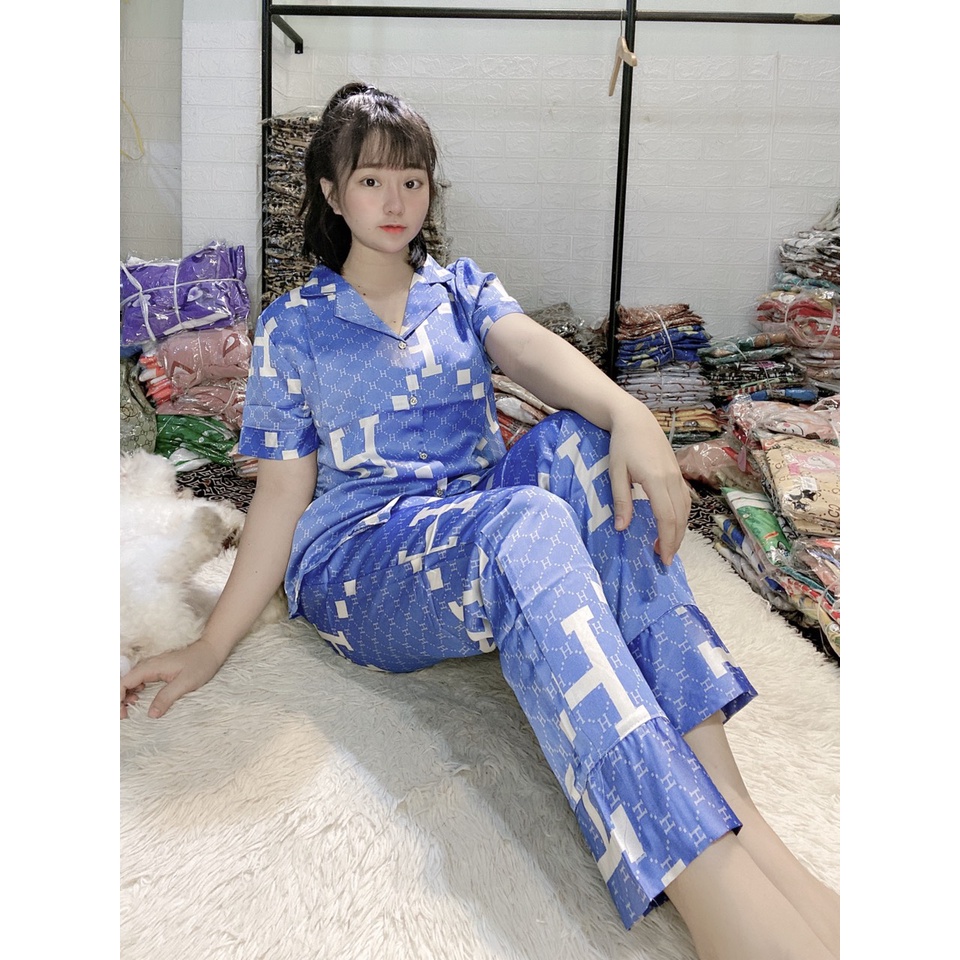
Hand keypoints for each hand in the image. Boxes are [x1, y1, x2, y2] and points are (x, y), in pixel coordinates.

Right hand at [119, 638, 225, 718]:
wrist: (211, 651)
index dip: (118, 699)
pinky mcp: (157, 672)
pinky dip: (134, 693)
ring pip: (130, 682)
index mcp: (150, 667)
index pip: (124, 682)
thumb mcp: (185, 683)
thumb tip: (151, 714)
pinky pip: (138, 682)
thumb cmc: (200, 664)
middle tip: (124, 716)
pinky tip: (138, 700)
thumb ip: (167, 697)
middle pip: (123, 682)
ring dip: (125, 696)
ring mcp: (151, 668)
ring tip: (131, 709)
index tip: (122, 714)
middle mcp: (147, 666)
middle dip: (118, 699)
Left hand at [607, 402, 690, 564]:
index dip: (667, 540)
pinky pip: (684, 500)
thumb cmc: (622, 445)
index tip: (663, 558)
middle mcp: (671, 479)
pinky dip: (681, 516)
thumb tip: (621, 528)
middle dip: (674, 541)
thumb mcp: (615, 472)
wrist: (635, 419)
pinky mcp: (677, 472)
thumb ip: (620, 500)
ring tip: (666, 545)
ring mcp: (677, 475)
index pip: (666, 517)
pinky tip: (672, 524)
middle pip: (680, 517)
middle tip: (664, 559)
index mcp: (655, 480)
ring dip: (679, 530)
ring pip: (685, 509)